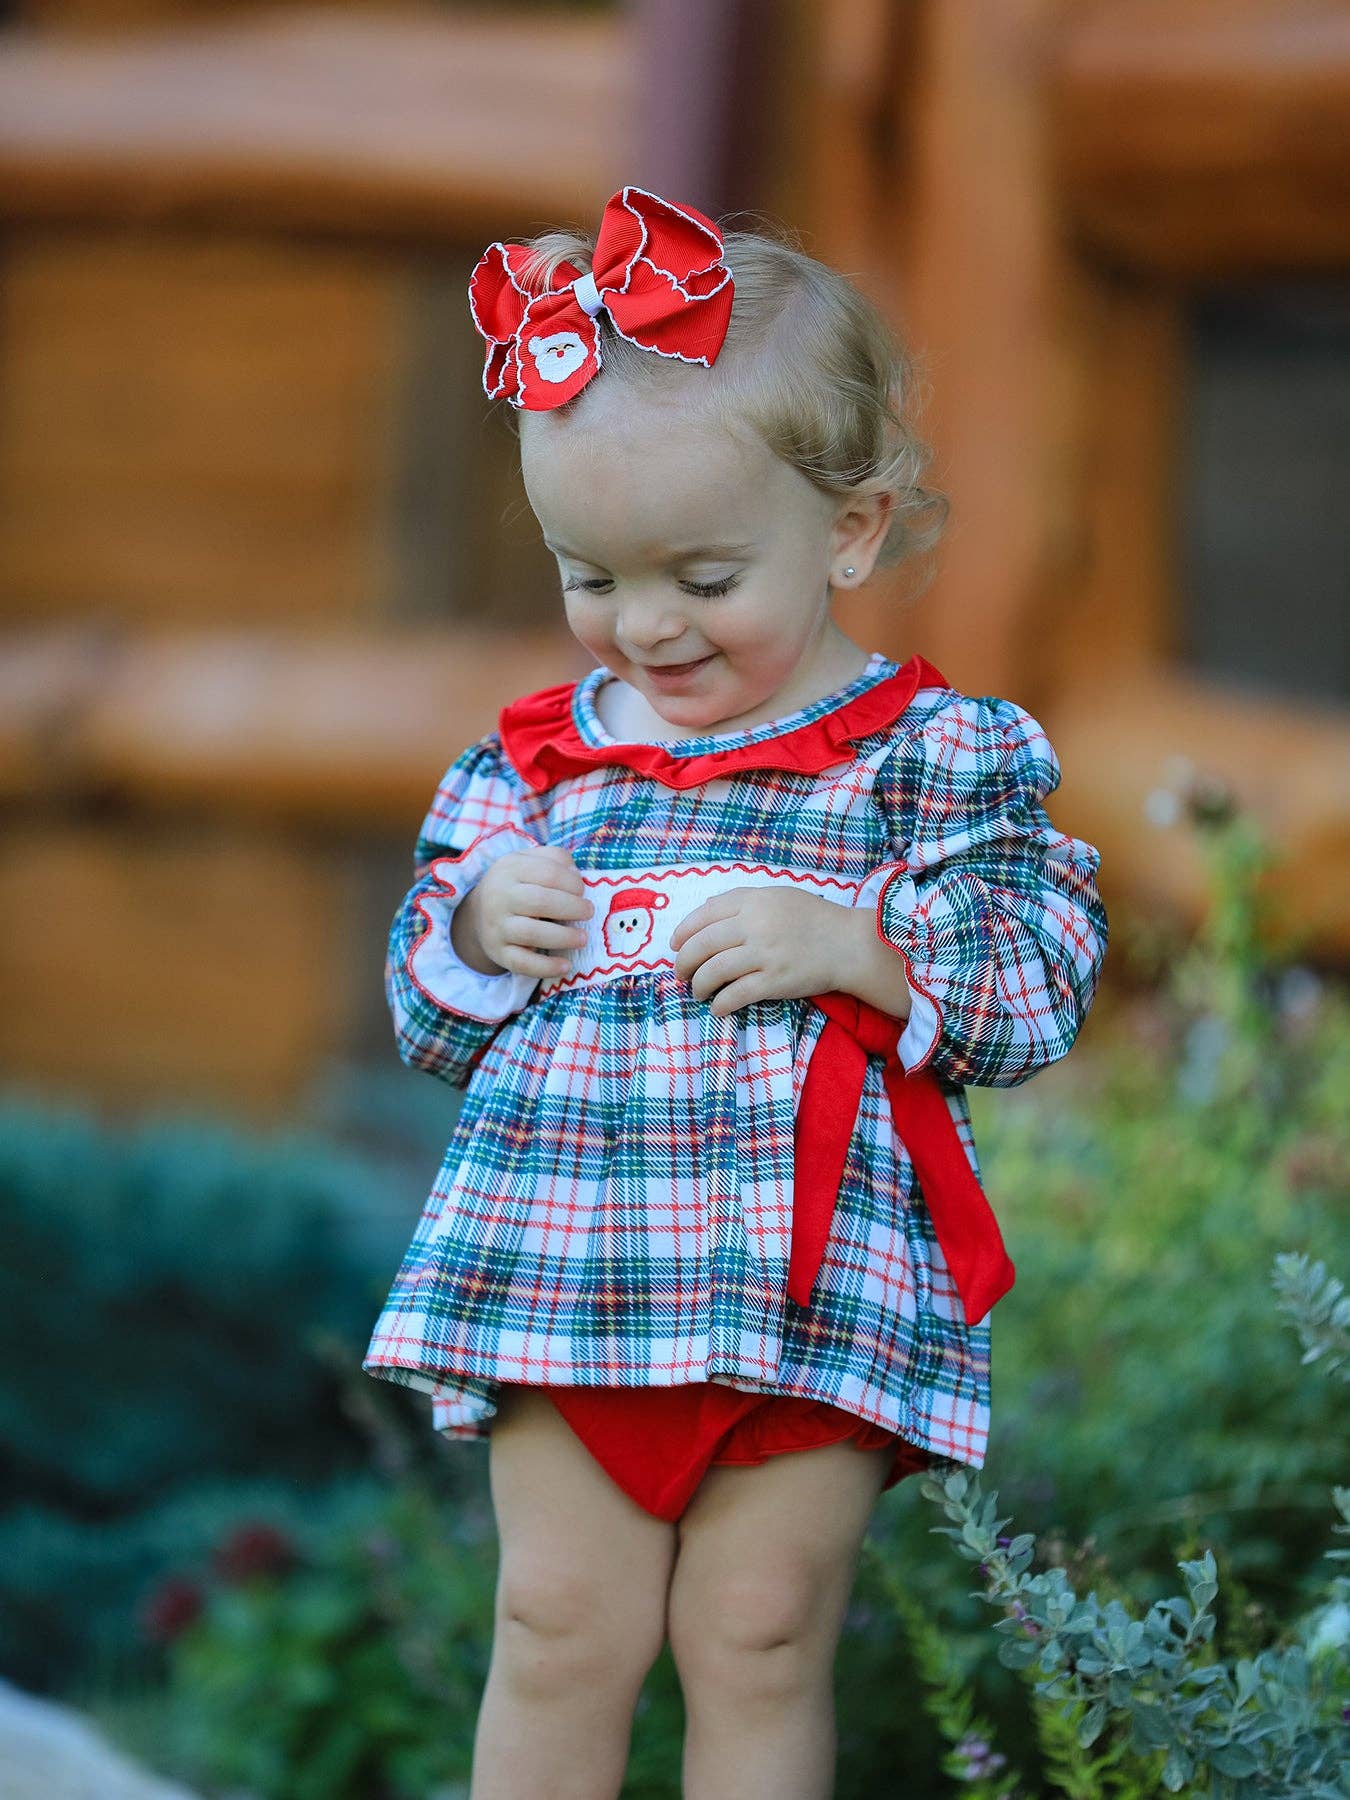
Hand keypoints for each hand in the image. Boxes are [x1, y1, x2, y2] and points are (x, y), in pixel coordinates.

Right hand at [455, 844, 593, 978]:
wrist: (478, 913)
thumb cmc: (517, 884)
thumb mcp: (530, 861)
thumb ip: (556, 860)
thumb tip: (576, 876)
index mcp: (510, 869)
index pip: (547, 873)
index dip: (572, 883)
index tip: (582, 892)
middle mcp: (499, 897)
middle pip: (540, 901)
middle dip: (571, 907)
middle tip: (589, 912)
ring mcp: (497, 927)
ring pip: (531, 933)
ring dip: (563, 937)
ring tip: (582, 938)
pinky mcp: (499, 953)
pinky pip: (522, 963)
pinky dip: (546, 967)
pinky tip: (566, 966)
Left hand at [669, 888, 852, 1017]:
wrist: (849, 944)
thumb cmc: (813, 918)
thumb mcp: (778, 896)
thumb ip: (742, 900)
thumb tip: (704, 909)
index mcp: (753, 902)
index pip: (704, 915)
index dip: (683, 933)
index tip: (675, 947)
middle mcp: (755, 926)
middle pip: (702, 945)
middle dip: (683, 963)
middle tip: (681, 974)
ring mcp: (764, 954)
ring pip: (714, 971)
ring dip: (698, 985)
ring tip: (697, 992)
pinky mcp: (775, 981)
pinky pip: (736, 994)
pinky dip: (720, 1003)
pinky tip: (717, 1007)